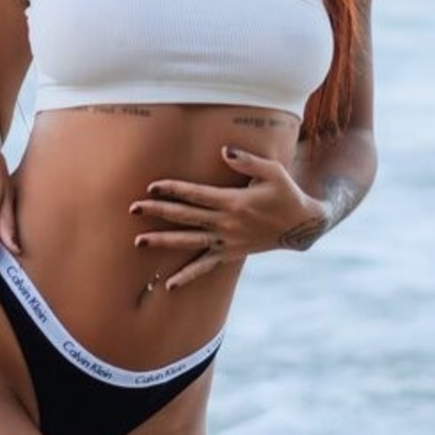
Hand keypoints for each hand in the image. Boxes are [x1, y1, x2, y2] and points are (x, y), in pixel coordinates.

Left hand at [128, 146, 328, 289]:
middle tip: (133, 208)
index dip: (173, 189)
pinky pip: (206, 267)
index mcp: (234, 202)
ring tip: (139, 241)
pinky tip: (169, 284)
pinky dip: (187, 276)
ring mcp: (227, 241)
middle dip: (159, 212)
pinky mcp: (231, 254)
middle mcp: (227, 224)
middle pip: (186, 217)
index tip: (152, 186)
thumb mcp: (272, 171)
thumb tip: (224, 150)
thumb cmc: (285, 192)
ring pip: (190, 242)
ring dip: (163, 241)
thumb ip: (247, 160)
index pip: (196, 194)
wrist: (301, 225)